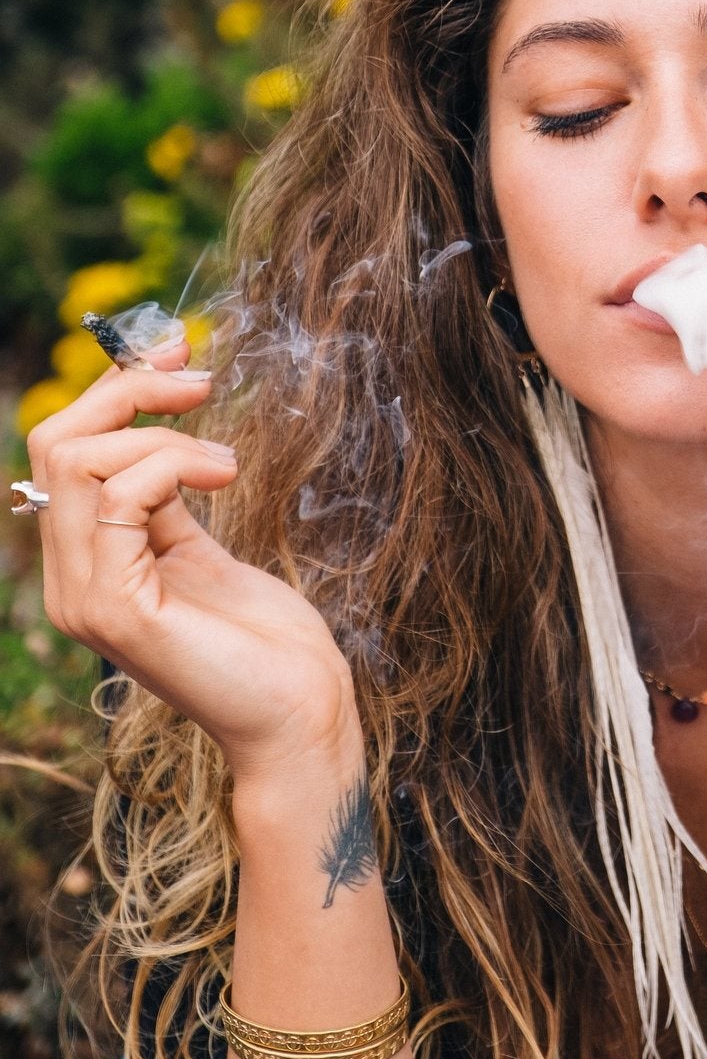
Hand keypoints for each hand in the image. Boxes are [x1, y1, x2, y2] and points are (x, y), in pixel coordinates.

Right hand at [24, 331, 355, 781]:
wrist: (299, 708)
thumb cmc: (264, 634)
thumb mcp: (204, 541)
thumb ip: (166, 488)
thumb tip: (159, 399)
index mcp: (87, 562)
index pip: (61, 449)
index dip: (115, 387)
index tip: (178, 350)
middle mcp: (69, 581)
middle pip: (55, 441)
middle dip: (130, 391)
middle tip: (202, 382)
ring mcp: (84, 598)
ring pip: (80, 459)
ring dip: (165, 435)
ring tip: (226, 464)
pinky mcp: (116, 608)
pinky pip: (121, 495)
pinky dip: (174, 464)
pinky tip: (223, 477)